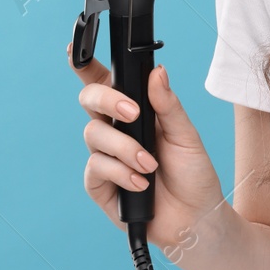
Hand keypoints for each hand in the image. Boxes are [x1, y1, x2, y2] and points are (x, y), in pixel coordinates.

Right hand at [71, 43, 227, 253]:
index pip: (106, 82)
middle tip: (134, 113)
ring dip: (124, 148)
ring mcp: (105, 157)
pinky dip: (119, 172)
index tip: (72, 51)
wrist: (197, 217)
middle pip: (90, 100)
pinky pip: (95, 168)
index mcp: (136, 112)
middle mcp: (116, 130)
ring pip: (94, 134)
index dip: (85, 65)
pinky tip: (140, 182)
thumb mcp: (186, 135)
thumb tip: (157, 72)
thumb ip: (168, 105)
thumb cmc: (193, 173)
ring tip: (150, 163)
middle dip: (108, 100)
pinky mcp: (100, 185)